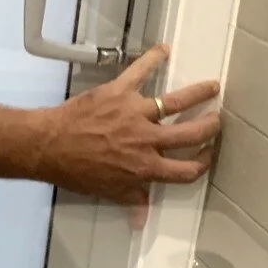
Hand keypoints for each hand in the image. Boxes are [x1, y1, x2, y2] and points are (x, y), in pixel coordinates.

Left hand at [35, 45, 220, 208]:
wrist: (50, 146)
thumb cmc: (76, 171)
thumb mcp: (107, 190)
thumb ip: (131, 199)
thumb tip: (142, 217)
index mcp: (145, 168)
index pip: (185, 170)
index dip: (202, 164)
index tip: (208, 156)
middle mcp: (146, 140)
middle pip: (190, 134)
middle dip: (210, 127)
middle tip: (217, 121)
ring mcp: (135, 114)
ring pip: (176, 102)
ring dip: (198, 93)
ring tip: (212, 87)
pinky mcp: (120, 92)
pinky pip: (140, 71)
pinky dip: (153, 59)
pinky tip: (164, 50)